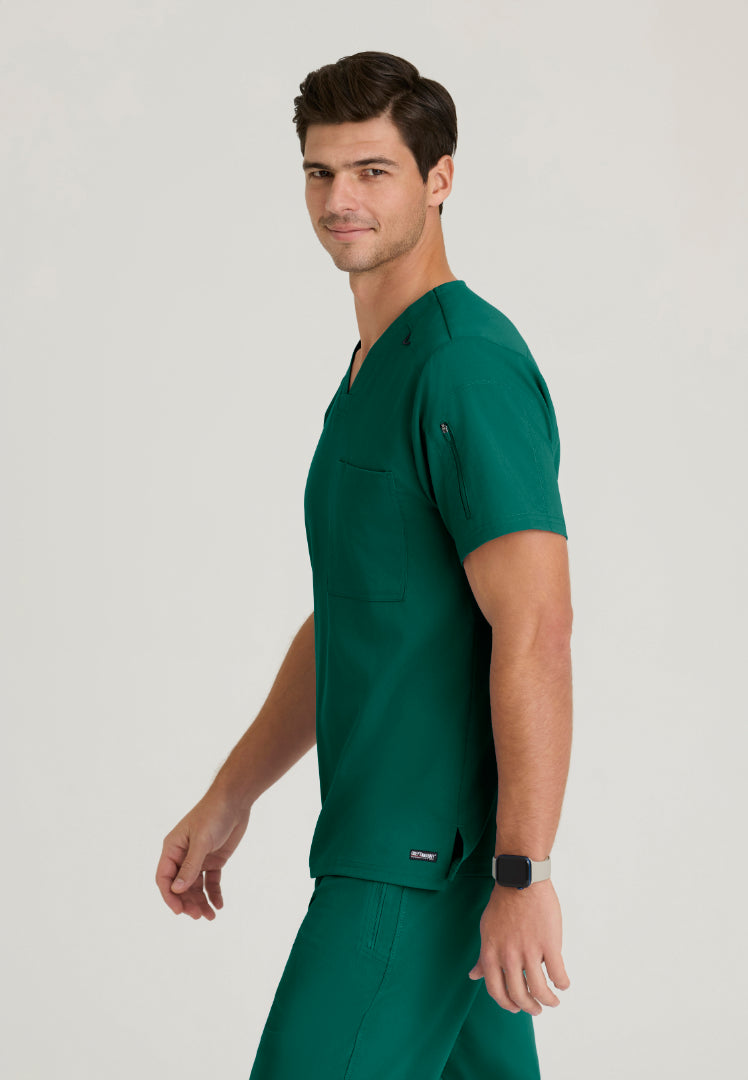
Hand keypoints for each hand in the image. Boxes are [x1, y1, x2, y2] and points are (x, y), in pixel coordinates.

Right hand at [155, 791, 250, 919]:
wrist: (235, 800)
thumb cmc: (213, 814)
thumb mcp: (201, 841)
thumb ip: (190, 866)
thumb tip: (176, 890)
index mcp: (172, 848)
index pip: (165, 878)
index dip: (170, 896)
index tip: (180, 911)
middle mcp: (183, 855)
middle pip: (180, 886)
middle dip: (188, 902)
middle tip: (199, 916)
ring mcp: (199, 858)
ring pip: (195, 886)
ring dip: (201, 901)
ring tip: (211, 916)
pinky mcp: (214, 859)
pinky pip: (211, 881)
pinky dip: (214, 893)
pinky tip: (219, 905)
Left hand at [467, 879, 569, 1014]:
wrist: (520, 880)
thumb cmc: (502, 904)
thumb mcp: (486, 931)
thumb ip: (483, 957)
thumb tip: (474, 975)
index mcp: (491, 954)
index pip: (496, 992)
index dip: (507, 1004)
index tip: (516, 1008)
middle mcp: (508, 957)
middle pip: (519, 996)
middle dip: (529, 1007)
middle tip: (536, 1009)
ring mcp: (529, 952)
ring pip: (540, 990)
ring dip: (548, 1001)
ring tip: (553, 1001)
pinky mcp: (549, 944)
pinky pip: (558, 974)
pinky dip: (562, 983)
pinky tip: (563, 983)